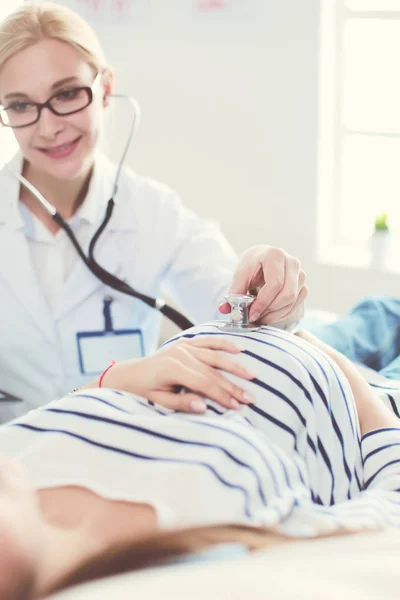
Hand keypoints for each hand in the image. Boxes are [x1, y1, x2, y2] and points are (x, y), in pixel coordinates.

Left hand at [101, 336, 255, 412]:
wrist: (128, 374)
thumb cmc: (142, 391)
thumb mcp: (158, 401)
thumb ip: (181, 403)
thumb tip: (203, 407)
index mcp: (173, 368)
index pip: (204, 383)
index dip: (222, 395)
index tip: (237, 406)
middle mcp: (180, 354)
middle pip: (213, 371)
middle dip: (233, 385)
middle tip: (251, 397)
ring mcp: (184, 346)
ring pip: (215, 355)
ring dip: (235, 365)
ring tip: (253, 374)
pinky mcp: (185, 343)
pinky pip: (208, 341)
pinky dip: (224, 343)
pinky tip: (239, 348)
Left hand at [219, 245, 306, 324]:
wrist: (262, 259)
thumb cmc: (251, 266)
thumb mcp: (240, 275)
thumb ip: (234, 292)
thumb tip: (225, 309)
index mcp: (274, 255)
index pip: (275, 284)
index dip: (263, 302)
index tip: (251, 314)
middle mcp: (292, 262)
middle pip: (287, 294)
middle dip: (270, 310)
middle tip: (255, 318)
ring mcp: (300, 273)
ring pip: (293, 300)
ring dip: (276, 314)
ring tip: (260, 317)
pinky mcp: (303, 284)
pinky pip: (297, 304)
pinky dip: (283, 314)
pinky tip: (270, 315)